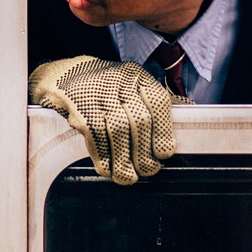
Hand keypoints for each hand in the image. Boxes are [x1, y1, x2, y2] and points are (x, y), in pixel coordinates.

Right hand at [29, 55, 187, 184]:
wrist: (65, 74)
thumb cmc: (106, 86)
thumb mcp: (132, 85)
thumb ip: (155, 102)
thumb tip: (186, 116)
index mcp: (137, 76)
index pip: (158, 101)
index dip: (163, 130)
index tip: (165, 154)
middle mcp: (119, 81)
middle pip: (138, 120)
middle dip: (144, 151)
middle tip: (148, 171)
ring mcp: (98, 94)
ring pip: (117, 131)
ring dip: (123, 159)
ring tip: (128, 177)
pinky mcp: (79, 107)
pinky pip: (95, 136)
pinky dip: (103, 156)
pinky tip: (108, 170)